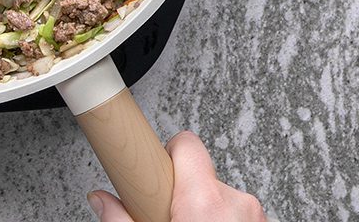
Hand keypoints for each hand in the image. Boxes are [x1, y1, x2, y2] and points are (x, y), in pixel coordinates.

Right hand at [87, 131, 266, 220]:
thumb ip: (121, 221)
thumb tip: (101, 201)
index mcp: (203, 202)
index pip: (187, 145)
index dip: (169, 155)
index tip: (158, 170)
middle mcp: (237, 205)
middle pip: (203, 178)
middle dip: (185, 197)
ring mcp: (257, 220)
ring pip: (224, 201)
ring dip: (208, 216)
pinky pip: (240, 219)